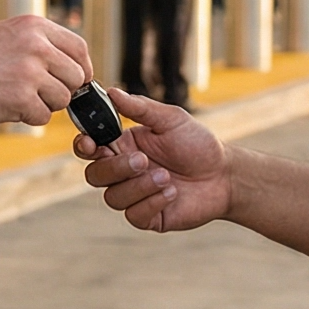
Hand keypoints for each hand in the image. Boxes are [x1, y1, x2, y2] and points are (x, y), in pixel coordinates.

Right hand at [0, 16, 91, 126]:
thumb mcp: (7, 35)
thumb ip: (39, 44)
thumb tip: (74, 65)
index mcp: (34, 26)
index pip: (79, 48)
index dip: (82, 68)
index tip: (77, 80)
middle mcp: (36, 45)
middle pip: (76, 77)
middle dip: (62, 90)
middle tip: (38, 93)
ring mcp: (30, 71)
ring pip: (62, 99)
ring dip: (43, 105)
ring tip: (16, 97)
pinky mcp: (22, 97)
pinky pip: (43, 116)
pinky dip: (28, 117)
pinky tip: (6, 106)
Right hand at [75, 86, 231, 232]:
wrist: (225, 175)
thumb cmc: (198, 145)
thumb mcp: (171, 119)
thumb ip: (140, 108)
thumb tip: (112, 92)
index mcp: (123, 146)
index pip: (89, 148)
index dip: (83, 146)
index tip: (90, 143)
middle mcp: (124, 172)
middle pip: (94, 175)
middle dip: (116, 168)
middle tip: (143, 161)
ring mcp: (134, 195)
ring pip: (113, 197)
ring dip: (139, 186)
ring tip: (167, 177)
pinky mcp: (148, 217)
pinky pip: (134, 215)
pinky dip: (152, 202)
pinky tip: (172, 193)